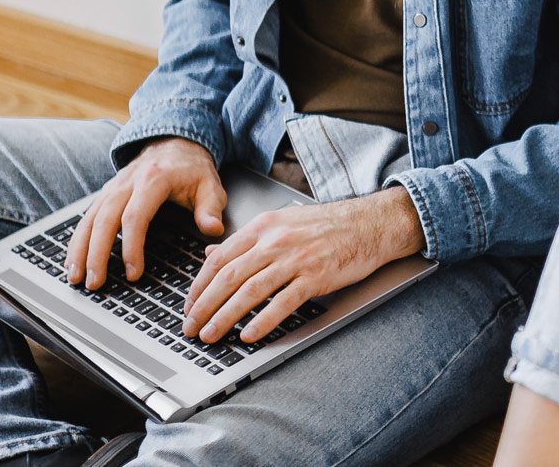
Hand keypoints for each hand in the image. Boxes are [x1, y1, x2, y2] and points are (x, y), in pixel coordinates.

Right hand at [66, 136, 225, 288]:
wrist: (175, 142)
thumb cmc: (192, 169)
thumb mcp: (210, 185)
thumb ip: (211, 208)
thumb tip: (212, 230)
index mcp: (154, 179)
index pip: (136, 216)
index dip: (132, 246)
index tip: (133, 272)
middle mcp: (127, 182)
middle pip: (105, 219)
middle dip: (96, 253)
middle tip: (95, 282)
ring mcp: (113, 187)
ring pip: (89, 219)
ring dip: (80, 249)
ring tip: (75, 277)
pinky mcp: (106, 193)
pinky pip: (86, 217)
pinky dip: (77, 240)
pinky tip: (73, 260)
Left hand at [182, 189, 423, 343]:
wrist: (370, 223)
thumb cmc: (329, 225)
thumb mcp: (282, 222)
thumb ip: (247, 240)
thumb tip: (213, 253)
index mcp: (264, 227)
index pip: (219, 258)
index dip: (199, 285)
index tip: (189, 305)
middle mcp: (275, 241)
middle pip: (228, 277)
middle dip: (204, 306)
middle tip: (191, 327)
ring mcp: (295, 259)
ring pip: (250, 291)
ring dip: (225, 317)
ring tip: (211, 335)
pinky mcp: (315, 276)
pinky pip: (282, 302)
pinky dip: (263, 321)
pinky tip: (249, 334)